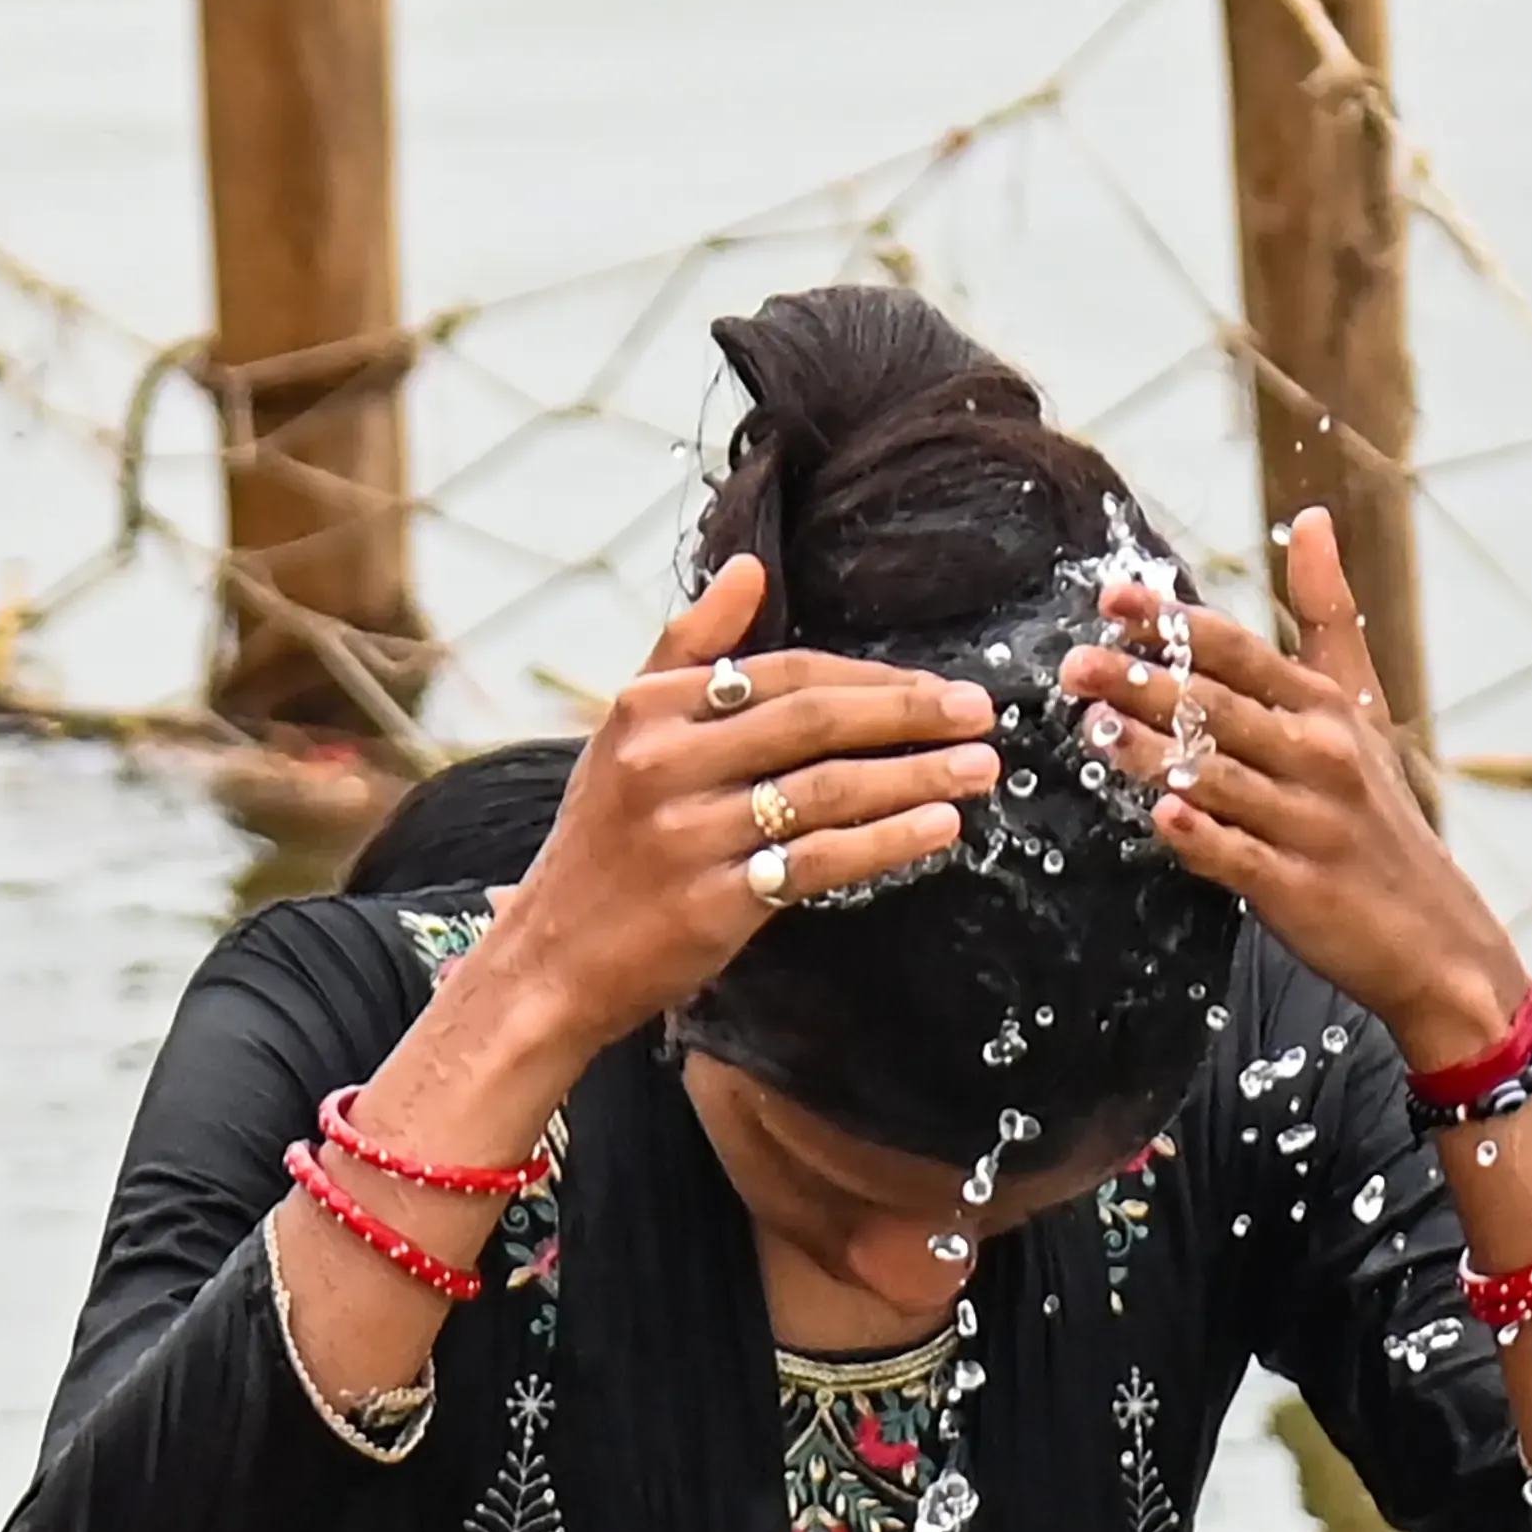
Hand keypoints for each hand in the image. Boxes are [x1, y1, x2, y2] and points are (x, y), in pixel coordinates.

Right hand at [454, 557, 999, 1050]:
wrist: (551, 961)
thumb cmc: (601, 844)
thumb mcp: (623, 734)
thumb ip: (687, 650)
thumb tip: (749, 570)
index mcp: (647, 710)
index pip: (779, 674)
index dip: (867, 676)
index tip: (934, 683)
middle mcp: (663, 764)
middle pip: (812, 722)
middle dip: (908, 713)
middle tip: (979, 713)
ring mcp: (687, 835)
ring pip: (826, 790)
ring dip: (915, 775)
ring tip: (979, 769)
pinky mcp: (712, 902)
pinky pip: (820, 861)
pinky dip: (887, 841)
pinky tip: (938, 828)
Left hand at [1060, 511, 1526, 1079]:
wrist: (1429, 929)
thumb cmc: (1375, 808)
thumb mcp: (1358, 704)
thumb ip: (1327, 614)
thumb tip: (1309, 518)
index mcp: (1322, 707)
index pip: (1238, 652)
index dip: (1174, 624)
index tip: (1111, 600)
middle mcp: (1318, 756)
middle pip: (1221, 709)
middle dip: (1147, 683)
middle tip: (1078, 666)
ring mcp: (1308, 823)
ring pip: (1223, 778)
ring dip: (1158, 754)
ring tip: (1097, 730)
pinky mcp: (1298, 887)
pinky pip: (1243, 858)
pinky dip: (1206, 837)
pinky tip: (1164, 817)